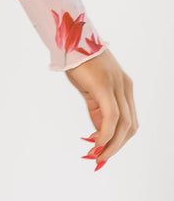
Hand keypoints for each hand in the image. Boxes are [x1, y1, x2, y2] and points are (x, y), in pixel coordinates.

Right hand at [64, 48, 137, 170]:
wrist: (71, 41)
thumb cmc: (78, 65)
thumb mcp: (90, 91)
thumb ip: (97, 111)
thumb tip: (99, 133)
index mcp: (124, 89)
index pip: (129, 122)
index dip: (119, 141)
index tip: (102, 153)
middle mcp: (126, 88)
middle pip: (130, 127)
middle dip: (116, 147)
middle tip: (98, 160)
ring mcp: (118, 86)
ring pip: (124, 125)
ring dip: (111, 145)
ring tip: (95, 155)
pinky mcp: (105, 86)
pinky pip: (112, 116)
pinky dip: (106, 134)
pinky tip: (94, 142)